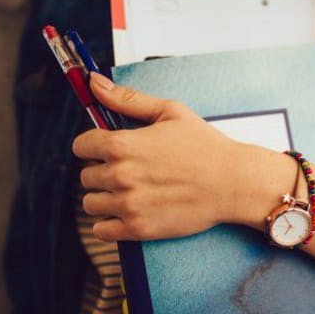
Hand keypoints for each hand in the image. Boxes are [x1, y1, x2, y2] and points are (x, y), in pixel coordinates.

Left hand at [72, 73, 245, 241]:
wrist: (233, 183)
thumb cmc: (206, 146)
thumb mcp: (169, 112)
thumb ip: (127, 99)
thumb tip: (94, 82)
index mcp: (122, 144)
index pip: (81, 146)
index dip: (94, 146)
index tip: (108, 150)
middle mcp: (119, 175)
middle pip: (86, 176)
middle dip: (103, 173)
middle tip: (130, 172)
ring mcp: (128, 204)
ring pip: (91, 204)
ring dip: (105, 199)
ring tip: (130, 193)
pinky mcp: (138, 228)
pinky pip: (101, 231)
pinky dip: (108, 224)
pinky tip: (127, 213)